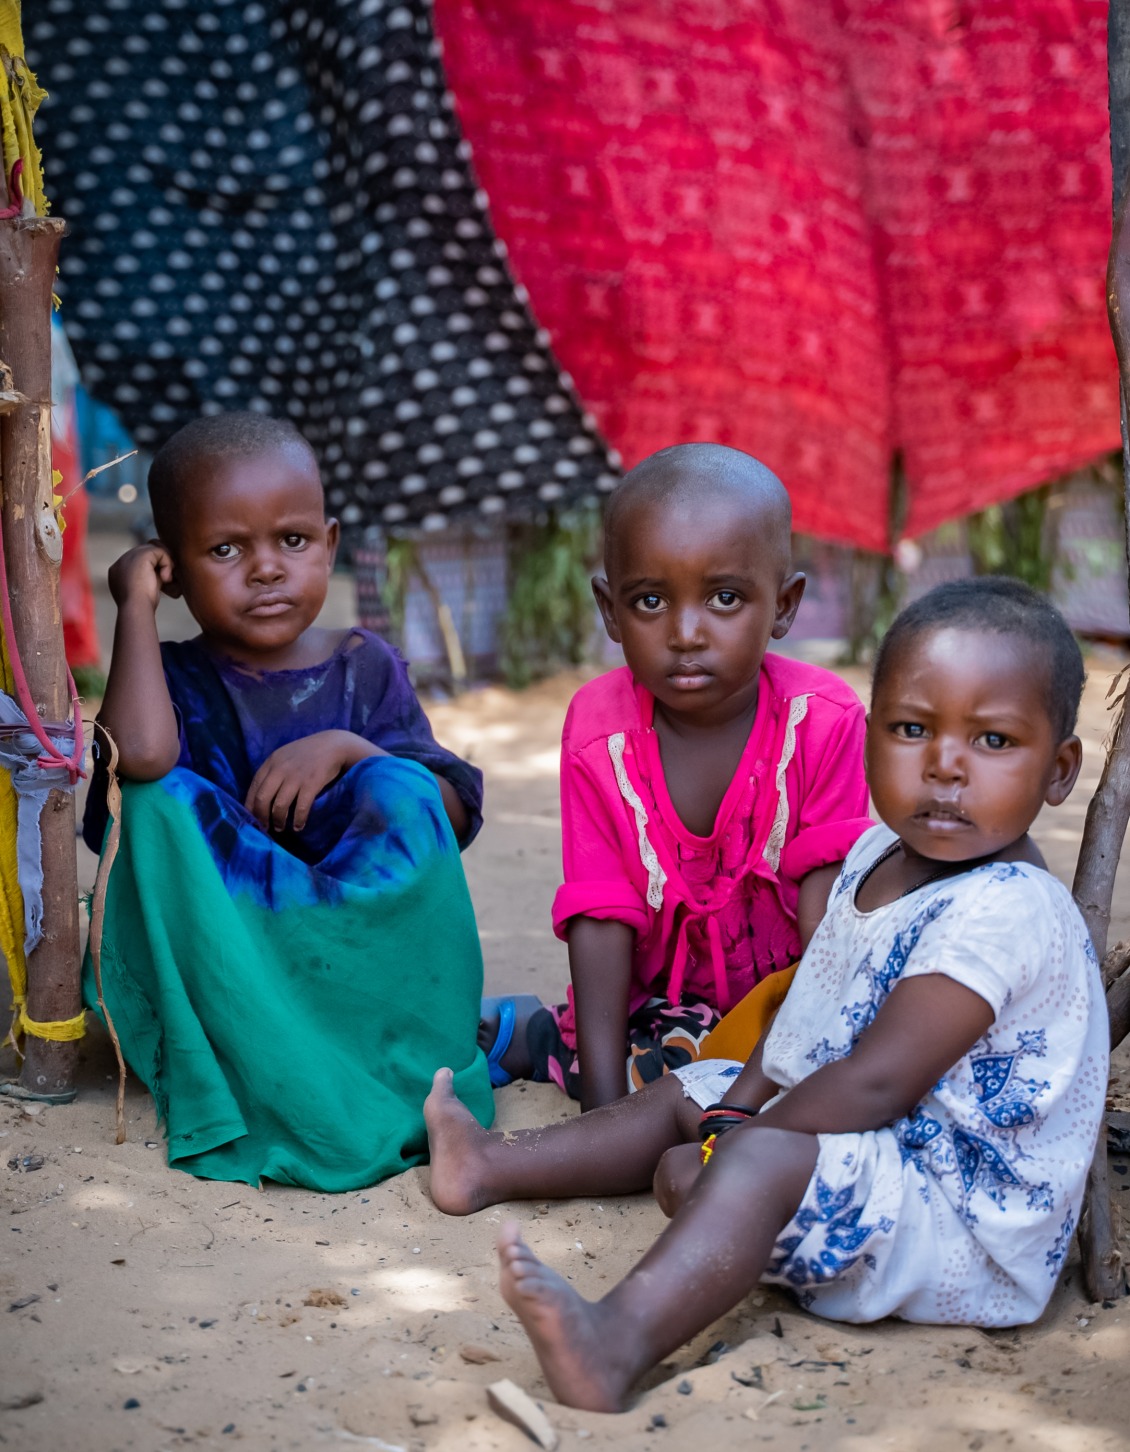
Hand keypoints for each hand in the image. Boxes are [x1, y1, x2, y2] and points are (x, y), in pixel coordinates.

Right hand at [108, 541, 176, 611]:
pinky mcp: (141, 555)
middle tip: (168, 579)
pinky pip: (160, 552)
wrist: (136, 608)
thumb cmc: (141, 607)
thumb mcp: (141, 592)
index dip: (153, 569)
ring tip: (167, 580)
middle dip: (160, 563)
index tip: (162, 582)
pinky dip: (167, 564)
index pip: (138, 562)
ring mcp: (129, 556)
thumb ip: (147, 580)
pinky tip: (166, 578)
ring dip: (165, 564)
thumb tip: (163, 575)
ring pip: (154, 551)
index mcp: (117, 572)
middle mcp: (121, 562)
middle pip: (146, 554)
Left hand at [244, 731, 385, 831]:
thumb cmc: (308, 753)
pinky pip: (301, 807)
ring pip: (279, 806)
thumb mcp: (285, 757)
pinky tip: (298, 826)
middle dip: (261, 817)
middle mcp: (280, 769)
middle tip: (265, 828)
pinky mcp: (312, 783)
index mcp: (271, 762)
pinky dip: (298, 820)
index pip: (254, 788)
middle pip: (262, 799)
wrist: (333, 745)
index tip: (252, 819)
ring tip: (280, 828)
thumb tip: (261, 799)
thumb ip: (272, 773)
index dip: (250, 806)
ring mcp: (296, 776)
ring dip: (278, 821)